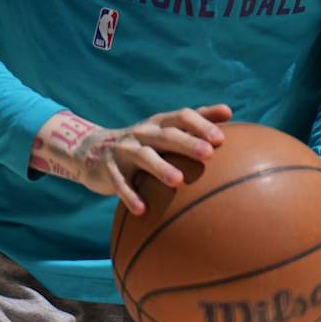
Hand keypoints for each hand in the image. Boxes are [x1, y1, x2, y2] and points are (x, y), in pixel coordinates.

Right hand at [29, 104, 232, 213]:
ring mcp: (124, 150)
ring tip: (178, 181)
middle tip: (208, 154)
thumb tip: (229, 111)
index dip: (201, 124)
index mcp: (159, 123)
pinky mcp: (108, 170)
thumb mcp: (165, 130)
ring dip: (161, 168)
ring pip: (144, 157)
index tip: (221, 137)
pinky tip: (142, 210)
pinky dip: (130, 196)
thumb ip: (195, 121)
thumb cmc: (143, 143)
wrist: (92, 151)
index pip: (182, 116)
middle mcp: (142, 133)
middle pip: (167, 135)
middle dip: (188, 142)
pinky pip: (120, 183)